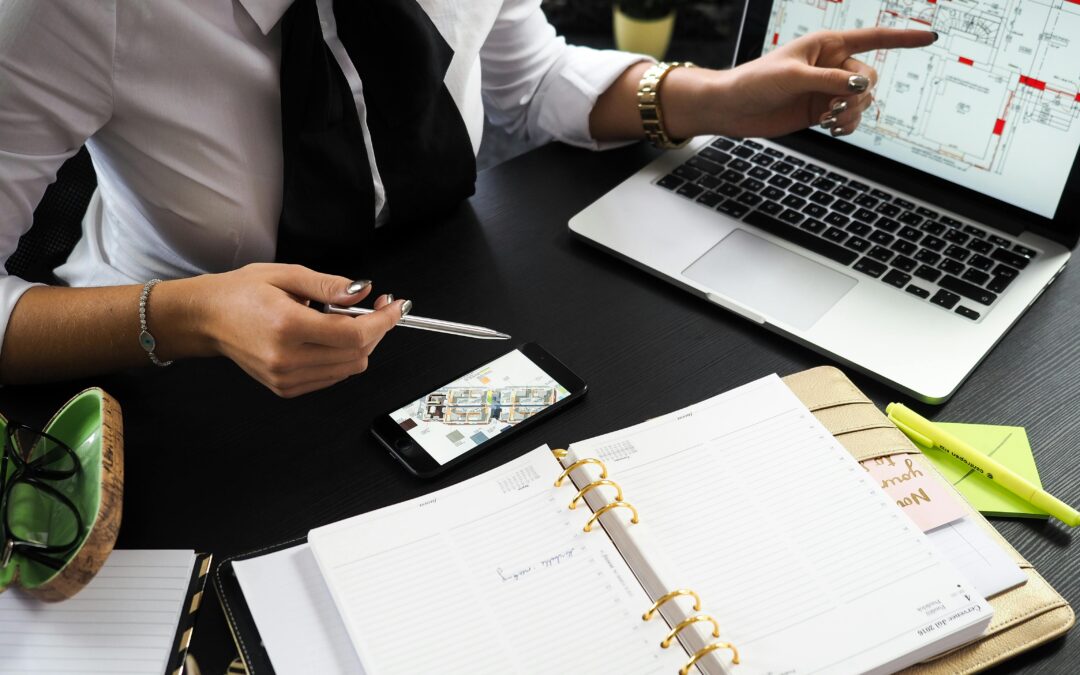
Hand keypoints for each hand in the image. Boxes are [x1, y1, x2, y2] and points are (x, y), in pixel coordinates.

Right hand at [186, 263, 406, 397]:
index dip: (383, 321)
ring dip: (360, 345)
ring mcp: (286, 378)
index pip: (354, 335)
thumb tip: (363, 292)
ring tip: (346, 320)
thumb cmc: (241, 293)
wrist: (207, 319)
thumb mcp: (286, 275)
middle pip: (357, 354)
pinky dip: (342, 358)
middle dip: (377, 330)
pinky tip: (329, 338)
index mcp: (287, 326)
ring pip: (349, 368)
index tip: (396, 307)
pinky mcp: (286, 388)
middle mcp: (287, 358)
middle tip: (378, 307)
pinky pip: (332, 376)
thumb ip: (329, 286)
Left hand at [666, 28, 935, 139]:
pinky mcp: (822, 111)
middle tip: (833, 109)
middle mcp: (832, 65)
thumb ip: (830, 81)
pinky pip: (850, 118)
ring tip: (828, 121)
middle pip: (870, 77)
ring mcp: (828, 90)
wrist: (733, 109)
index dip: (903, 37)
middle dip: (858, 95)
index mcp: (828, 44)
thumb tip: (862, 86)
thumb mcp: (794, 78)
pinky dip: (848, 125)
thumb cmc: (755, 82)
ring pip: (862, 101)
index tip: (931, 36)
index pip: (874, 37)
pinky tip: (834, 130)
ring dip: (852, 113)